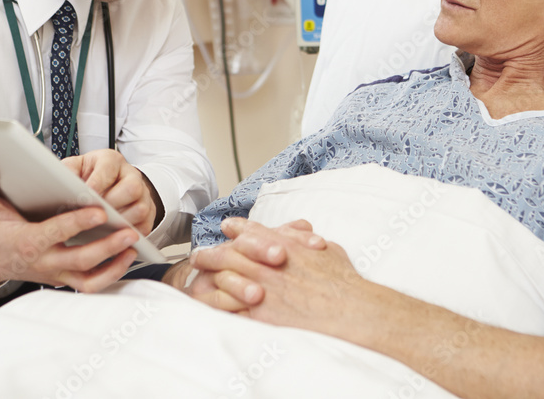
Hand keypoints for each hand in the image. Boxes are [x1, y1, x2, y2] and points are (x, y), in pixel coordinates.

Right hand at [0, 165, 138, 291]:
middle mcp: (44, 261)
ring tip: (132, 245)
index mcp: (27, 242)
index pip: (56, 233)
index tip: (99, 210)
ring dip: (114, 264)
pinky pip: (90, 284)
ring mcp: (55, 272)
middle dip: (106, 246)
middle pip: (79, 259)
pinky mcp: (63, 278)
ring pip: (88, 277)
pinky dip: (111, 274)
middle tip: (128, 231)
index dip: (78, 223)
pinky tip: (126, 257)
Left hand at [63, 149, 162, 233]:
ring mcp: (142, 196)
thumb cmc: (87, 178)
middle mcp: (131, 176)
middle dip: (112, 204)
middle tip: (94, 215)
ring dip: (120, 222)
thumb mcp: (75, 168)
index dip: (97, 183)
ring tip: (101, 230)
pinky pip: (143, 228)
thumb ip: (66, 171)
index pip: (109, 169)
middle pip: (132, 188)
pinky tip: (111, 240)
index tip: (85, 196)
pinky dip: (128, 236)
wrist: (106, 187)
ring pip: (140, 209)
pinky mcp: (147, 216)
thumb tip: (60, 181)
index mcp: (111, 161)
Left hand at [189, 218, 364, 336]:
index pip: (252, 232)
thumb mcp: (328, 249)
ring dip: (208, 280)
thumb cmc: (343, 282)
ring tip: (196, 282)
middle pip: (229, 255)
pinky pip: (230, 311)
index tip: (227, 227)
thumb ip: (308, 241)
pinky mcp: (259, 316)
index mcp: (283, 246)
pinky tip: (208, 309)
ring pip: (224, 281)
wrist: (348, 311)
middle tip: (198, 256)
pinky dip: (217, 308)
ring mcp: (261, 291)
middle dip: (210, 254)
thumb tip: (301, 235)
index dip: (237, 228)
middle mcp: (267, 266)